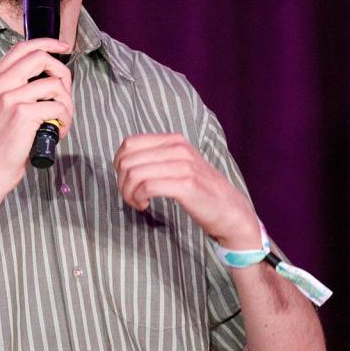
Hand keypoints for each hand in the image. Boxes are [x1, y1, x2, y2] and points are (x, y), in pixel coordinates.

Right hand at [0, 38, 73, 195]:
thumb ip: (13, 88)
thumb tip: (46, 77)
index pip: (22, 47)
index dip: (48, 44)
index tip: (64, 49)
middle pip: (40, 57)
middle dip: (62, 72)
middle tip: (66, 92)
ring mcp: (10, 98)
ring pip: (54, 84)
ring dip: (67, 103)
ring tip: (62, 120)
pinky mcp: (23, 114)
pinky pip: (58, 106)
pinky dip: (65, 119)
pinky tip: (58, 132)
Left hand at [113, 133, 260, 248]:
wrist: (230, 211)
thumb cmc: (200, 190)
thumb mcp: (178, 164)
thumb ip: (156, 158)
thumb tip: (123, 161)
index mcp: (173, 140)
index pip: (129, 143)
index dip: (119, 163)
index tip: (126, 180)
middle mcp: (178, 148)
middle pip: (128, 159)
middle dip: (121, 181)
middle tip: (130, 196)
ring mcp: (183, 165)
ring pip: (134, 173)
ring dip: (128, 192)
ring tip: (137, 202)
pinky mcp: (186, 185)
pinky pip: (147, 187)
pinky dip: (138, 198)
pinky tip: (144, 205)